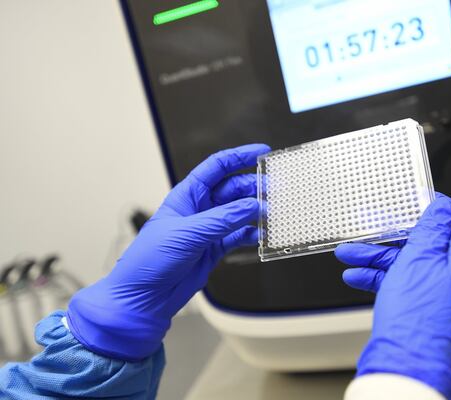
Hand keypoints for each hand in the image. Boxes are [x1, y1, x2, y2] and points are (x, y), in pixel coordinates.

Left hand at [67, 144, 270, 361]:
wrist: (143, 297)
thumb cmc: (150, 259)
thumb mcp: (188, 233)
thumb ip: (223, 219)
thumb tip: (253, 206)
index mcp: (187, 195)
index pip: (217, 167)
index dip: (239, 157)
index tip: (262, 153)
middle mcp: (199, 209)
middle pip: (233, 189)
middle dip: (254, 187)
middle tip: (274, 190)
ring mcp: (208, 229)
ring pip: (239, 212)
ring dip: (256, 211)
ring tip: (273, 212)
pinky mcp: (214, 249)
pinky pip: (239, 236)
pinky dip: (252, 234)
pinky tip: (262, 234)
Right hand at [335, 194, 450, 399]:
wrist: (406, 361)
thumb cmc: (419, 316)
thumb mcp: (421, 259)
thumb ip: (432, 229)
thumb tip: (443, 207)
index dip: (437, 208)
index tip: (417, 197)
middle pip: (424, 243)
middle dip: (391, 234)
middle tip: (371, 225)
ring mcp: (435, 292)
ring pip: (405, 262)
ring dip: (375, 256)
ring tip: (348, 253)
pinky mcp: (417, 306)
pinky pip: (397, 282)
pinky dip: (376, 277)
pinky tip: (355, 275)